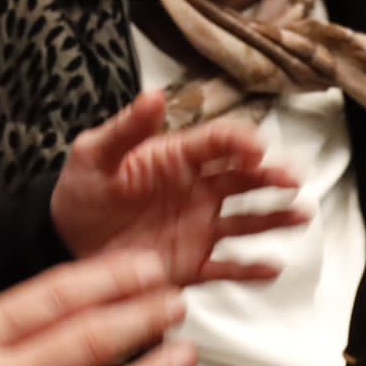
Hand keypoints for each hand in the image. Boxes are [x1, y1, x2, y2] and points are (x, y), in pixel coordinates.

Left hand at [50, 92, 306, 285]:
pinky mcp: (191, 263)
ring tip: (302, 216)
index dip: (241, 142)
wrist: (63, 241)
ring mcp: (197, 227)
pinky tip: (273, 268)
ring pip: (246, 220)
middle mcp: (196, 190)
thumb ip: (126, 129)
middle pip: (243, 178)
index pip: (218, 143)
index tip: (257, 149)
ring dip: (275, 217)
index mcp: (177, 158)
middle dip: (271, 177)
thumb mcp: (94, 154)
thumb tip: (153, 95)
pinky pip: (227, 267)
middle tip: (292, 179)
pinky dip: (250, 270)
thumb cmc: (81, 190)